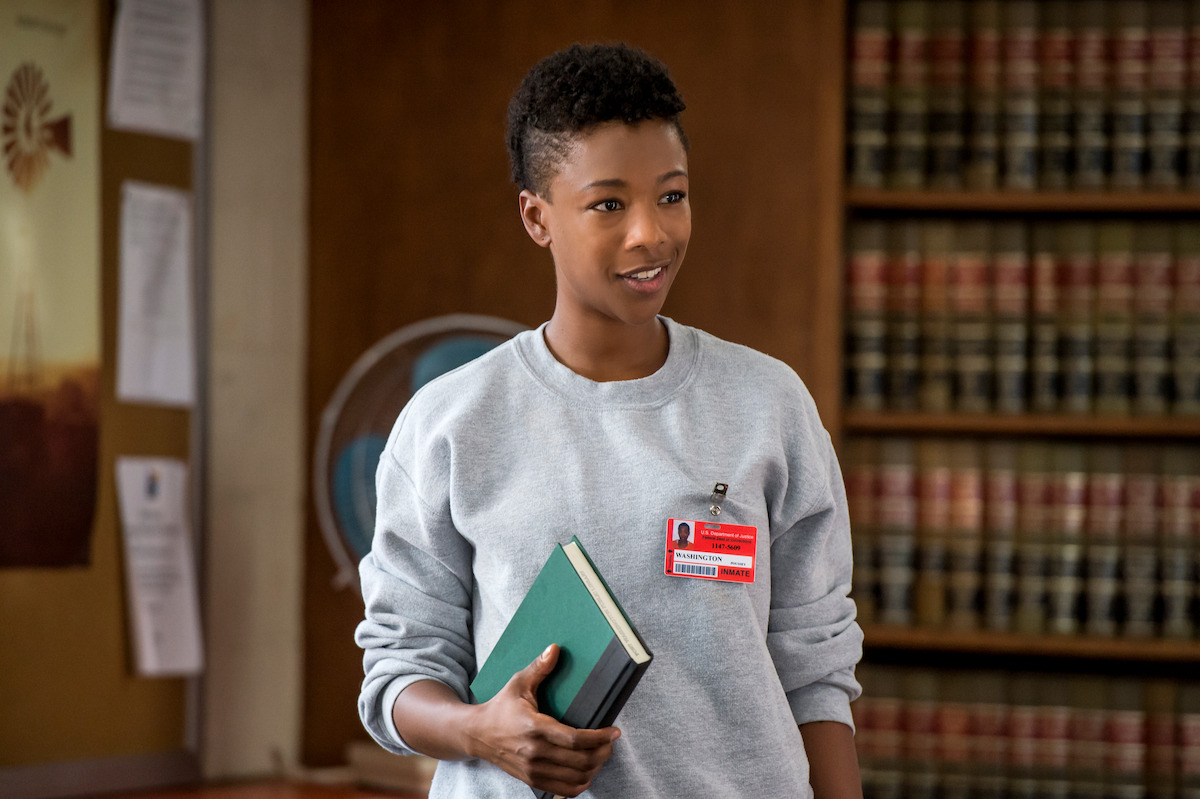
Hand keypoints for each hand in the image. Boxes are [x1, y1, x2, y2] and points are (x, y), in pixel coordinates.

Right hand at [467, 644, 619, 796]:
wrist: (476, 734)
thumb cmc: (500, 707)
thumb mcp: (518, 684)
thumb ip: (539, 668)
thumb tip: (555, 649)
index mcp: (534, 727)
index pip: (574, 738)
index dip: (599, 737)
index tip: (614, 731)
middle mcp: (535, 752)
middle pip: (580, 760)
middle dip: (603, 752)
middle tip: (611, 742)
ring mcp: (533, 769)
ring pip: (575, 777)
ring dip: (594, 768)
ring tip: (601, 754)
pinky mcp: (531, 779)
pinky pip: (564, 790)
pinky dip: (580, 784)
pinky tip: (586, 772)